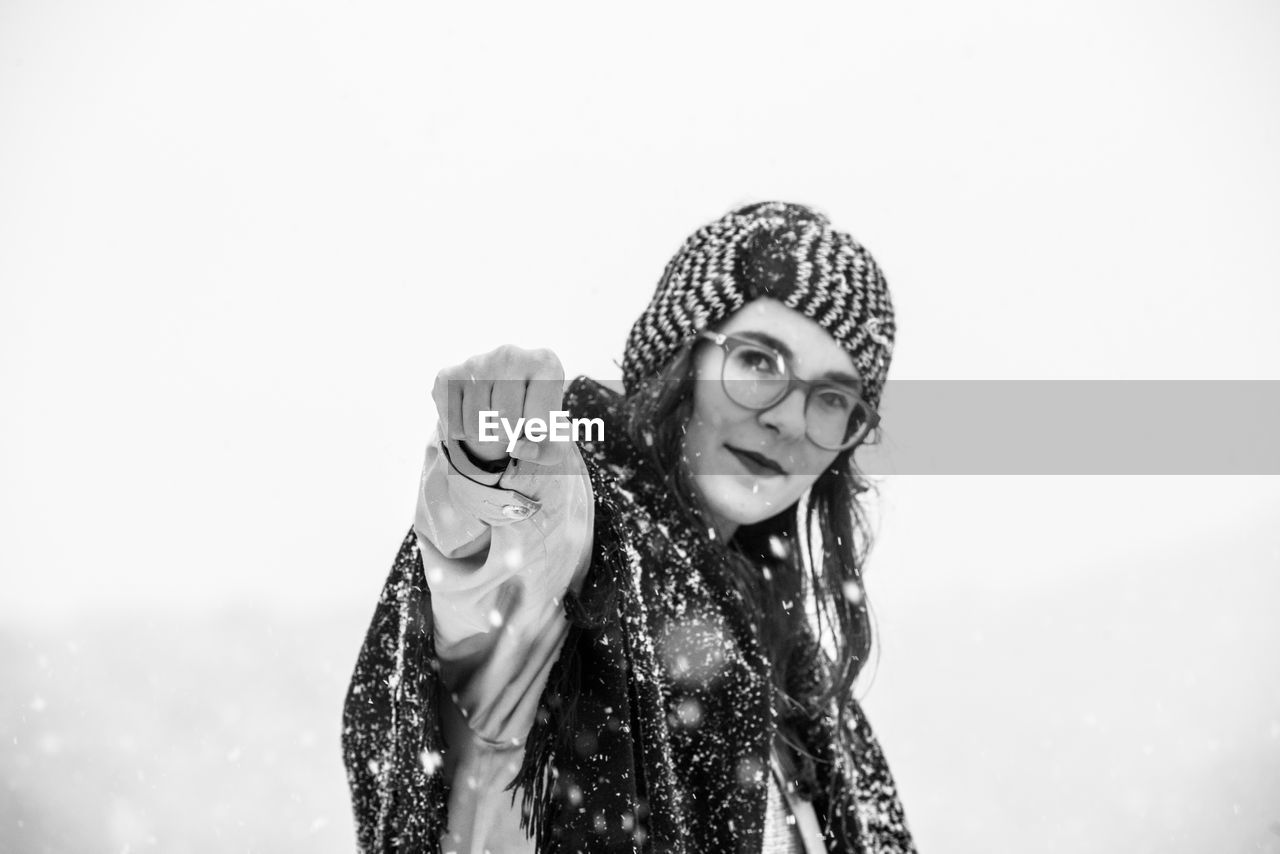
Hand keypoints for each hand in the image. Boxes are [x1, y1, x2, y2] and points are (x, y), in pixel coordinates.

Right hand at [431, 345, 565, 465]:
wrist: (504, 393)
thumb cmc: (536, 416)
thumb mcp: (554, 437)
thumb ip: (547, 451)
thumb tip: (517, 449)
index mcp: (546, 363)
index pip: (540, 423)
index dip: (537, 435)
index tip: (539, 422)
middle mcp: (511, 355)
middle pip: (507, 423)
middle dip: (510, 434)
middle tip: (513, 420)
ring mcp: (477, 362)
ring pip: (478, 428)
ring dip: (486, 436)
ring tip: (494, 418)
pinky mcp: (448, 375)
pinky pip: (453, 425)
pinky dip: (463, 433)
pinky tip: (473, 416)